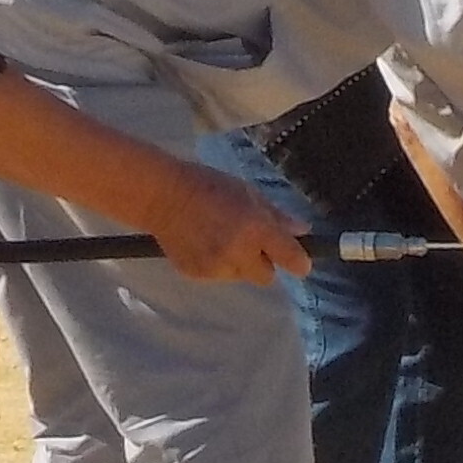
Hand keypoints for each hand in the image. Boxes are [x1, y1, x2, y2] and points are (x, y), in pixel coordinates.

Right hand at [143, 162, 309, 285]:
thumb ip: (275, 215)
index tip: (299, 262)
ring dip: (238, 263)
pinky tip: (203, 244)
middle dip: (262, 262)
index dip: (299, 262)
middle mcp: (239, 252)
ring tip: (219, 238)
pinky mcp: (197, 275)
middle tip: (249, 243)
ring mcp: (216, 267)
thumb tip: (301, 231)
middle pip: (266, 277)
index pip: (292, 258)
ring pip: (241, 276)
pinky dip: (216, 264)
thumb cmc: (208, 185)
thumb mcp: (247, 192)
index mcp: (256, 228)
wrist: (161, 195)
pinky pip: (218, 276)